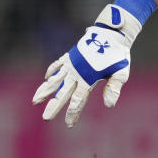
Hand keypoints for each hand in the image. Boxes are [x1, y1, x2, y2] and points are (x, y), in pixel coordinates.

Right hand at [32, 4, 141, 126]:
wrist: (111, 33)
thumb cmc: (118, 55)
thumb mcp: (121, 73)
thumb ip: (114, 88)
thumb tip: (109, 105)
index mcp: (89, 78)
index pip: (78, 99)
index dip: (73, 112)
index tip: (69, 124)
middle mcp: (77, 72)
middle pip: (63, 92)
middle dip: (54, 105)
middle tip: (46, 118)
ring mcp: (72, 63)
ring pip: (55, 79)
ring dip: (45, 90)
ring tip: (35, 101)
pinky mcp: (71, 55)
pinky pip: (57, 64)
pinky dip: (51, 71)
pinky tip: (47, 78)